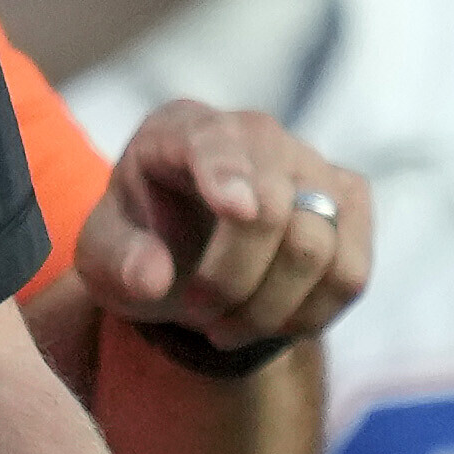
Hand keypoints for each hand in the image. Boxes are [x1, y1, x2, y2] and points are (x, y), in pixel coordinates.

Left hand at [78, 102, 371, 354]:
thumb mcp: (102, 256)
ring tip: (226, 324)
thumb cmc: (139, 241)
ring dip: (267, 309)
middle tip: (196, 314)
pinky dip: (310, 315)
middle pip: (273, 209)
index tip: (237, 210)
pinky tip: (271, 320)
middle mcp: (255, 133)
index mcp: (180, 129)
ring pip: (318, 249)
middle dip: (231, 282)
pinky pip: (351, 274)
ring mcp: (312, 163)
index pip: (215, 144)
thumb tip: (153, 278)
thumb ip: (117, 262)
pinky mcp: (350, 202)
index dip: (228, 175)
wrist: (183, 250)